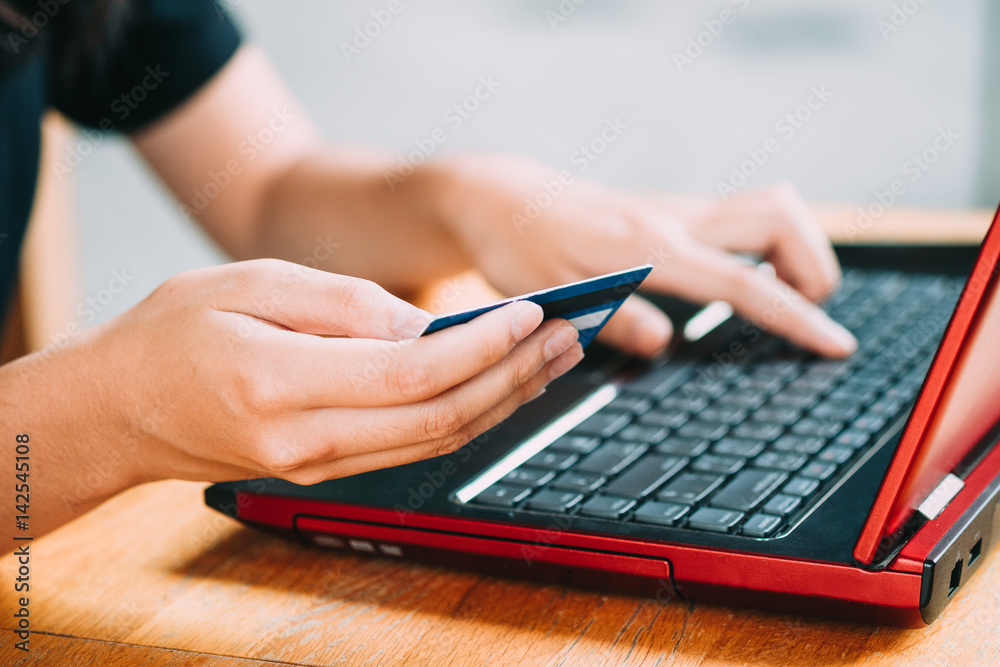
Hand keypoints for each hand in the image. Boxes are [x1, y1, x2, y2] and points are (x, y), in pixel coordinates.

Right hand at [68, 259, 583, 486]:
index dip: (482, 345)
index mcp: (279, 384)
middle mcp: (304, 441)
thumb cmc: (170, 332)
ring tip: (554, 359)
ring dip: (504, 400)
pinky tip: (499, 386)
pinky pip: (413, 449)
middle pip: (440, 417)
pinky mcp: (323, 471)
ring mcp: (316, 466)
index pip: (411, 374)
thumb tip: (424, 325)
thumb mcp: (245, 282)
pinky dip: (467, 416)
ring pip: (436, 442)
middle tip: (568, 334)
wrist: (116, 410)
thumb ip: (340, 304)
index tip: (530, 312)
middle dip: (515, 376)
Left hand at [432, 154, 856, 358]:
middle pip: (780, 217)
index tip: (836, 345)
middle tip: (805, 314)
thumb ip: (613, 320)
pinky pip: (743, 217)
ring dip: (798, 251)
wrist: (503, 199)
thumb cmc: (521, 248)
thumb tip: (665, 344)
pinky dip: (769, 248)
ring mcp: (678, 211)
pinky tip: (750, 282)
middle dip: (815, 266)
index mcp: (647, 248)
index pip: (742, 282)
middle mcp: (673, 220)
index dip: (795, 317)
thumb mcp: (554, 297)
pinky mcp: (675, 212)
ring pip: (769, 208)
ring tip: (781, 300)